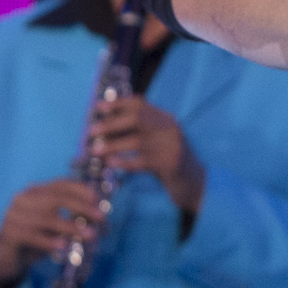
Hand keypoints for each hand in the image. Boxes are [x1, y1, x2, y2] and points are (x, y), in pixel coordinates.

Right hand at [0, 179, 104, 287]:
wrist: (10, 258)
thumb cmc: (39, 237)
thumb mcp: (57, 223)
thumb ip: (73, 215)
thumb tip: (99, 213)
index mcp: (35, 191)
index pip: (59, 184)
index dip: (80, 189)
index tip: (98, 198)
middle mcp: (22, 199)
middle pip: (55, 199)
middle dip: (81, 207)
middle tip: (101, 217)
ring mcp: (12, 215)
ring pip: (46, 218)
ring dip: (71, 227)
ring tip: (89, 235)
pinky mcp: (8, 233)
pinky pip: (32, 236)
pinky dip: (50, 241)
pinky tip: (63, 246)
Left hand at [87, 95, 205, 216]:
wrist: (195, 183)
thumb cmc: (168, 161)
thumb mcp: (157, 141)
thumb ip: (139, 131)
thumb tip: (105, 125)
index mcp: (166, 119)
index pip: (140, 104)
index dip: (117, 104)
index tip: (98, 107)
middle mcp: (171, 129)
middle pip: (138, 118)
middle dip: (112, 123)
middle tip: (91, 131)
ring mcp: (172, 146)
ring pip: (137, 140)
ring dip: (112, 145)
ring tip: (95, 151)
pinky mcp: (170, 164)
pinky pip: (142, 161)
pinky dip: (124, 162)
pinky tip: (111, 164)